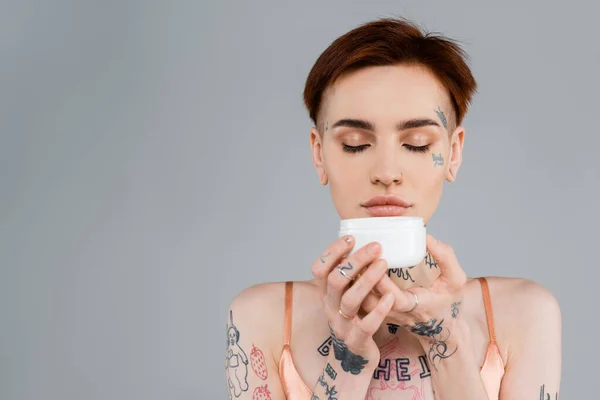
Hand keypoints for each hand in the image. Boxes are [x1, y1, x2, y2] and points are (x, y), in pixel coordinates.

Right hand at [311, 236, 395, 374]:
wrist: (354, 359)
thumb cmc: (354, 319)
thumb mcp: (345, 296)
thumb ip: (349, 276)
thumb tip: (360, 244)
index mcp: (326, 294)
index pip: (319, 268)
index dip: (332, 252)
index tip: (351, 238)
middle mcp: (330, 307)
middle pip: (336, 279)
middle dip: (356, 260)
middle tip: (376, 247)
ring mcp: (342, 324)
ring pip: (350, 299)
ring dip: (368, 279)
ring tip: (384, 264)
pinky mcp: (357, 340)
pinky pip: (367, 324)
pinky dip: (379, 309)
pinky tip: (390, 297)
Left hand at [360, 234, 467, 368]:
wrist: (444, 327)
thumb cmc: (449, 300)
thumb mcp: (455, 278)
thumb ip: (444, 256)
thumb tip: (425, 236)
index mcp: (415, 306)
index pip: (393, 300)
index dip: (382, 283)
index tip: (378, 261)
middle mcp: (396, 314)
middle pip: (370, 303)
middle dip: (361, 280)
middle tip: (357, 255)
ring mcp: (385, 315)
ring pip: (361, 304)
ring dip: (354, 283)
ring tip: (351, 258)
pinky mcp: (378, 313)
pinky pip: (361, 303)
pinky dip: (354, 286)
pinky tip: (351, 268)